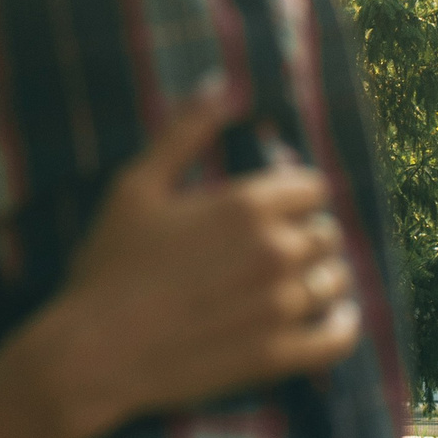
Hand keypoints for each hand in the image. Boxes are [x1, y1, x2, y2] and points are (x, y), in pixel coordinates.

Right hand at [46, 95, 359, 437]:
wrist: (94, 354)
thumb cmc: (109, 265)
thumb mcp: (136, 186)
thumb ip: (185, 130)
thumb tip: (220, 82)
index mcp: (246, 204)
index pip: (312, 186)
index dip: (296, 193)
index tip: (279, 204)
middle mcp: (275, 250)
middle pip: (327, 232)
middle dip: (308, 234)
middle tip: (280, 246)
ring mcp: (280, 306)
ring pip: (336, 280)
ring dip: (324, 277)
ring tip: (299, 281)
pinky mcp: (279, 355)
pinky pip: (339, 337)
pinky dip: (344, 324)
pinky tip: (334, 318)